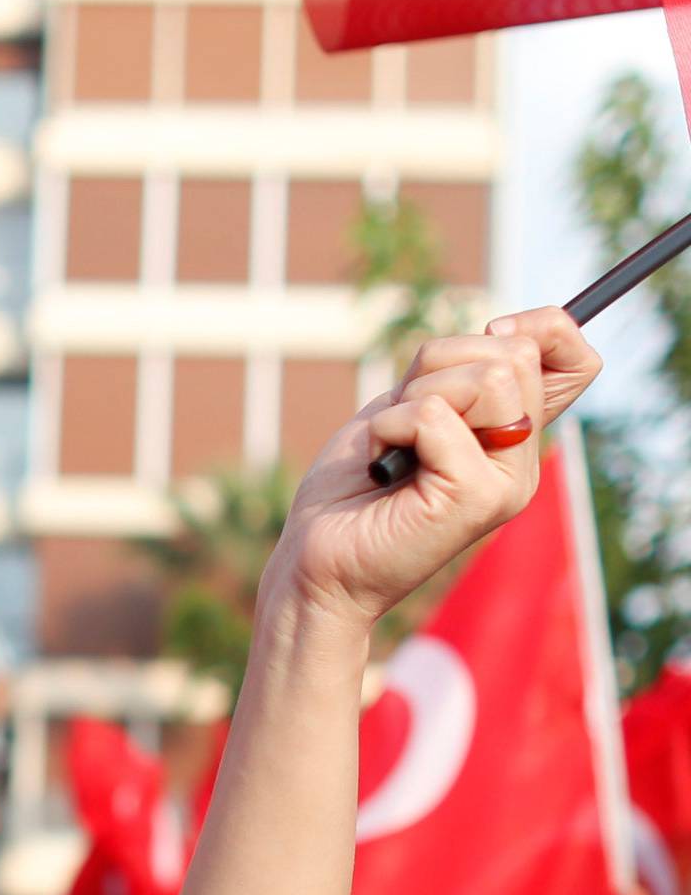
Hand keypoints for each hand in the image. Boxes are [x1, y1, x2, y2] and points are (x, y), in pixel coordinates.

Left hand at [265, 309, 600, 633]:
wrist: (316, 565)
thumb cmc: (353, 488)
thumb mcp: (409, 408)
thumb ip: (459, 374)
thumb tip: (509, 329)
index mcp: (513, 441)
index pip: (577, 363)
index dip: (544, 329)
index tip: (492, 334)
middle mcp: (521, 465)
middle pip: (515, 357)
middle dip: (440, 365)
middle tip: (405, 421)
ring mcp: (505, 484)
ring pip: (487, 379)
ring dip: (414, 397)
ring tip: (393, 446)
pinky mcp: (475, 499)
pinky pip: (433, 415)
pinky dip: (387, 428)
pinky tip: (378, 467)